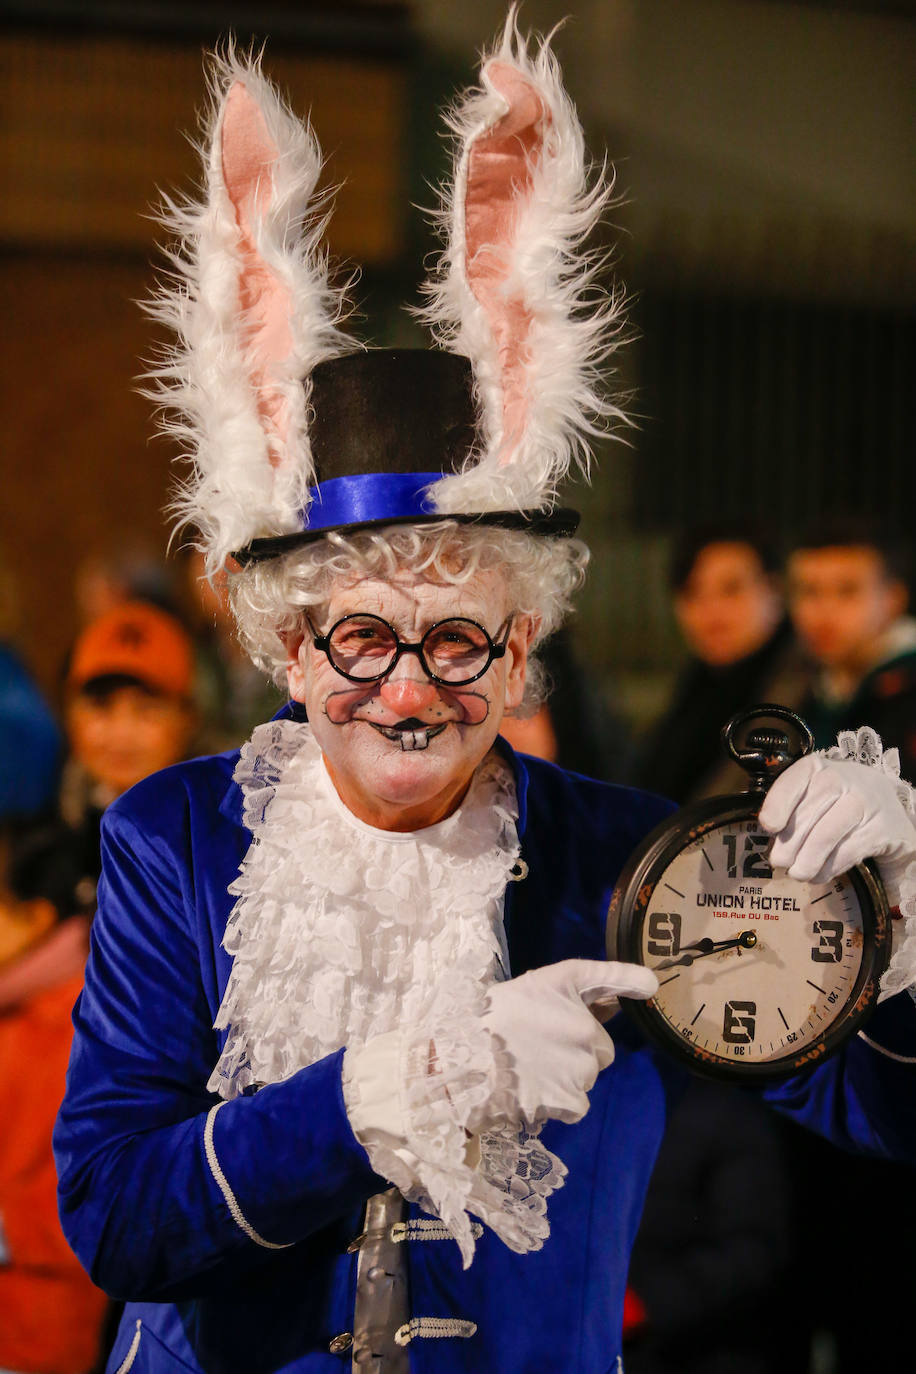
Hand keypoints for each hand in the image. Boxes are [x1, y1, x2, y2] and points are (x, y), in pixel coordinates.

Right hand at [477, 958, 657, 1127]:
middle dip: (581, 1048)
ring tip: (533, 1068)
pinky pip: (577, 1104)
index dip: (633, 981)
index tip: (650, 985)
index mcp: (575, 996)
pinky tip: (536, 1088)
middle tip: (543, 1045)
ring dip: (569, 1074)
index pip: (612, 981)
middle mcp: (589, 1033)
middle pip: (600, 1047)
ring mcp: (582, 1069)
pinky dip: (561, 1101)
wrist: (467, 1059)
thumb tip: (635, 990)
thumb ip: (584, 987)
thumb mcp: (536, 986)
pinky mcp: (570, 1101)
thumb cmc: (496, 1017)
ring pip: (587, 1075)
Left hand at [759, 754, 915, 898]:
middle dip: (789, 844)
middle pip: (808, 815)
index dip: (778, 804)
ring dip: (807, 861)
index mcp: (816, 767)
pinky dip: (828, 868)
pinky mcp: (878, 829)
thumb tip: (770, 835)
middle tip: (779, 862)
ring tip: (797, 873)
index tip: (769, 827)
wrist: (885, 807)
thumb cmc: (835, 801)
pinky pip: (846, 853)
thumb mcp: (811, 794)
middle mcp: (841, 779)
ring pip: (826, 836)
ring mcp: (863, 803)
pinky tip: (819, 874)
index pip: (794, 780)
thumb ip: (789, 808)